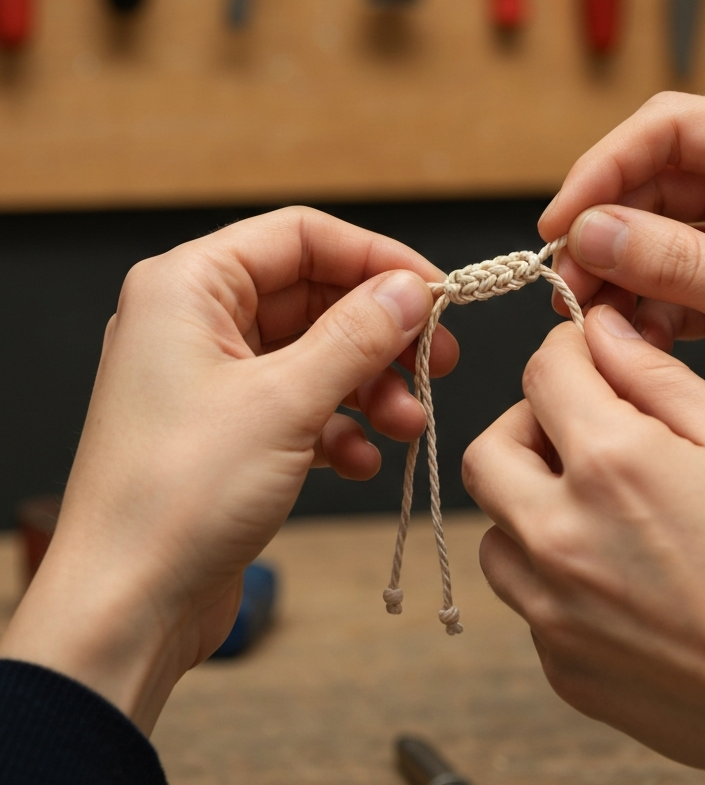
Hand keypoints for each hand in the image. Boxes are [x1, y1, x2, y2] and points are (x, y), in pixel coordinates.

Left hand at [0, 207, 457, 732]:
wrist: (125, 610)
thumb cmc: (175, 497)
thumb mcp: (285, 402)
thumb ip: (356, 336)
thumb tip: (409, 291)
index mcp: (189, 287)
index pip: (300, 236)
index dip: (375, 258)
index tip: (434, 292)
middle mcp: (196, 322)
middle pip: (314, 297)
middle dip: (380, 334)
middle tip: (436, 361)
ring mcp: (211, 378)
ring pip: (315, 355)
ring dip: (370, 387)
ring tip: (407, 424)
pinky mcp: (228, 429)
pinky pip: (301, 404)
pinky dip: (340, 427)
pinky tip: (361, 460)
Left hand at [463, 309, 704, 784]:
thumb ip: (659, 378)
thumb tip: (605, 331)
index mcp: (611, 465)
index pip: (543, 372)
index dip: (568, 349)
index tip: (589, 357)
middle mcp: (561, 535)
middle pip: (489, 450)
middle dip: (529, 423)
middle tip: (584, 431)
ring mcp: (552, 607)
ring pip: (496, 527)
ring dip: (530, 499)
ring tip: (600, 506)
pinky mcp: (559, 661)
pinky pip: (527, 594)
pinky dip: (553, 566)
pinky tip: (618, 570)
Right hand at [539, 93, 704, 620]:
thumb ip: (675, 262)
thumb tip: (588, 231)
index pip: (674, 127)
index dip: (605, 167)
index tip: (562, 221)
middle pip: (655, 180)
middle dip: (606, 229)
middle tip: (566, 277)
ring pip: (654, 235)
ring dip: (618, 273)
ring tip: (590, 315)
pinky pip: (669, 283)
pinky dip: (644, 309)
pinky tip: (633, 339)